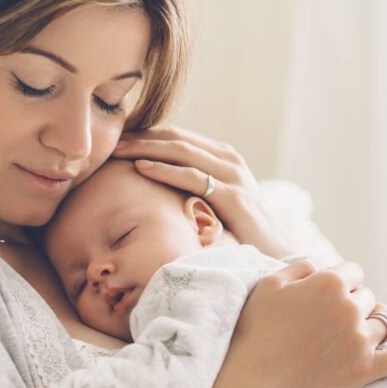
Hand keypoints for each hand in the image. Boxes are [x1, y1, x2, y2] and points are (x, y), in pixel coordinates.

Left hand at [112, 126, 296, 257]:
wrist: (277, 253)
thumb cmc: (242, 231)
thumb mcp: (217, 202)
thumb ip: (195, 187)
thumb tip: (158, 186)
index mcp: (223, 157)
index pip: (178, 136)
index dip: (146, 134)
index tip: (116, 138)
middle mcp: (229, 160)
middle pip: (176, 138)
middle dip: (140, 136)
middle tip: (109, 139)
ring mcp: (233, 176)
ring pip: (182, 151)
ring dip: (146, 147)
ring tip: (117, 149)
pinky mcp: (233, 196)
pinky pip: (192, 176)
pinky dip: (164, 170)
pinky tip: (141, 167)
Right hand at [223, 259, 386, 387]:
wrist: (255, 382)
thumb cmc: (255, 332)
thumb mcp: (269, 285)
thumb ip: (299, 268)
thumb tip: (319, 267)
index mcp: (329, 283)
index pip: (353, 272)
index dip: (341, 283)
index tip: (327, 296)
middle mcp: (350, 307)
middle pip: (368, 297)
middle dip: (353, 304)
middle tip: (331, 321)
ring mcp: (361, 340)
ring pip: (384, 322)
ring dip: (372, 324)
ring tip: (359, 332)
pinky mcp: (366, 369)